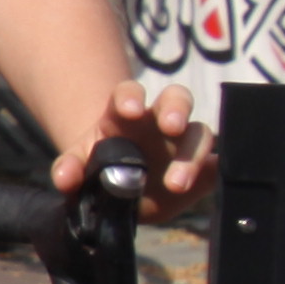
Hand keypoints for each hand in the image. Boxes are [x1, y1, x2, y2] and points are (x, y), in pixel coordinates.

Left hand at [62, 79, 213, 212]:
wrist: (120, 191)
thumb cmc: (98, 167)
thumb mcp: (78, 167)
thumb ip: (68, 170)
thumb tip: (64, 179)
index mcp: (124, 114)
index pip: (129, 92)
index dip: (131, 97)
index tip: (130, 111)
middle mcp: (159, 121)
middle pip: (176, 98)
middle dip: (175, 109)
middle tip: (171, 127)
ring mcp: (185, 142)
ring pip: (199, 133)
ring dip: (192, 154)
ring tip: (176, 183)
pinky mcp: (204, 166)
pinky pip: (219, 163)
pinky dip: (220, 170)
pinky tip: (214, 182)